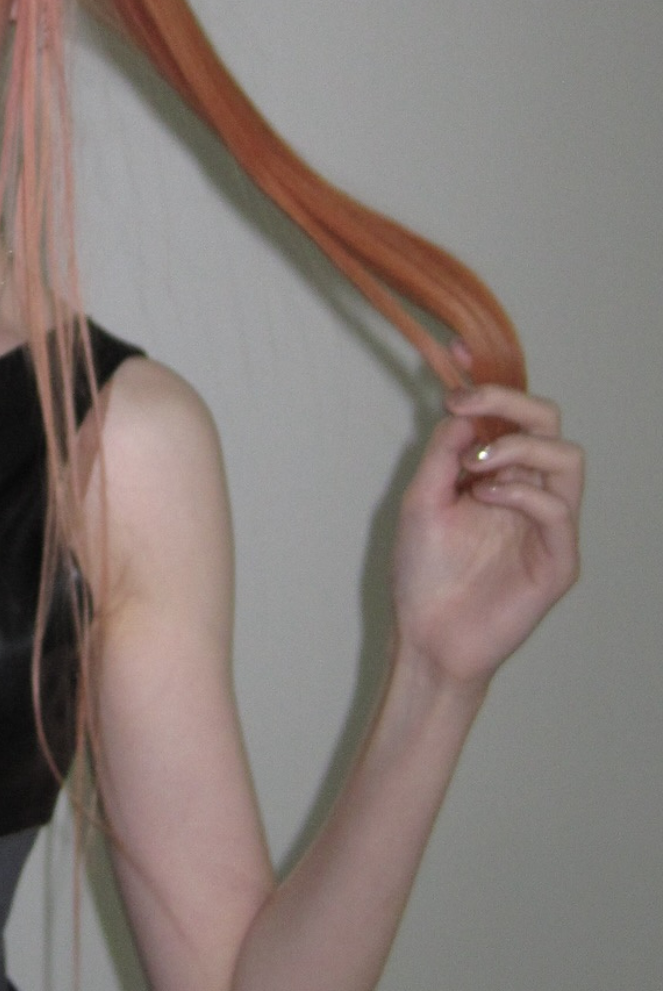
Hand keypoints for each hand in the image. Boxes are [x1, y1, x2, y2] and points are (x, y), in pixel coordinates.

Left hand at [390, 380, 582, 692]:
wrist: (426, 636)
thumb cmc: (424, 573)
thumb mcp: (423, 498)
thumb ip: (444, 451)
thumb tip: (464, 407)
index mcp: (498, 473)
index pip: (512, 414)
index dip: (492, 379)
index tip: (458, 353)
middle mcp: (530, 491)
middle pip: (549, 422)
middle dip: (510, 403)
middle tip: (467, 406)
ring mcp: (549, 525)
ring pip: (567, 457)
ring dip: (517, 448)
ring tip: (474, 467)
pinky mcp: (560, 561)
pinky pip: (558, 510)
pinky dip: (520, 492)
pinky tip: (484, 496)